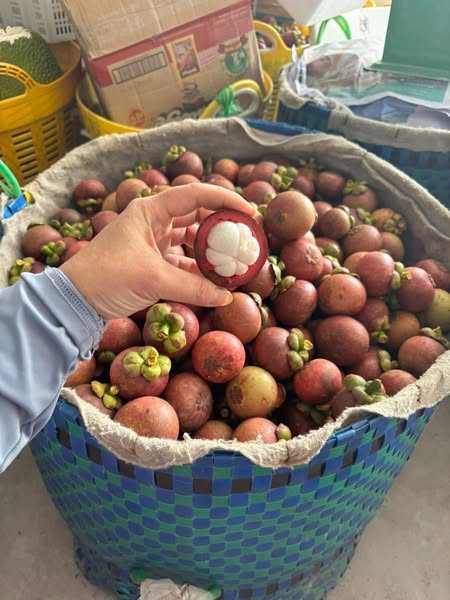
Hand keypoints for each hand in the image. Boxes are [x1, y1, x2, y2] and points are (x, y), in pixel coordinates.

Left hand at [61, 183, 254, 319]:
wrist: (75, 300)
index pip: (195, 195)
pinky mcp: (152, 263)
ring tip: (235, 262)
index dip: (224, 200)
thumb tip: (226, 297)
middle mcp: (154, 222)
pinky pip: (183, 263)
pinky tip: (215, 282)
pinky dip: (198, 272)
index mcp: (150, 210)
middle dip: (222, 227)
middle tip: (247, 238)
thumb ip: (192, 287)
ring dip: (211, 251)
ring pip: (191, 241)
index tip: (249, 212)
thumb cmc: (107, 277)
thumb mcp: (152, 279)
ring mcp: (154, 243)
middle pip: (197, 216)